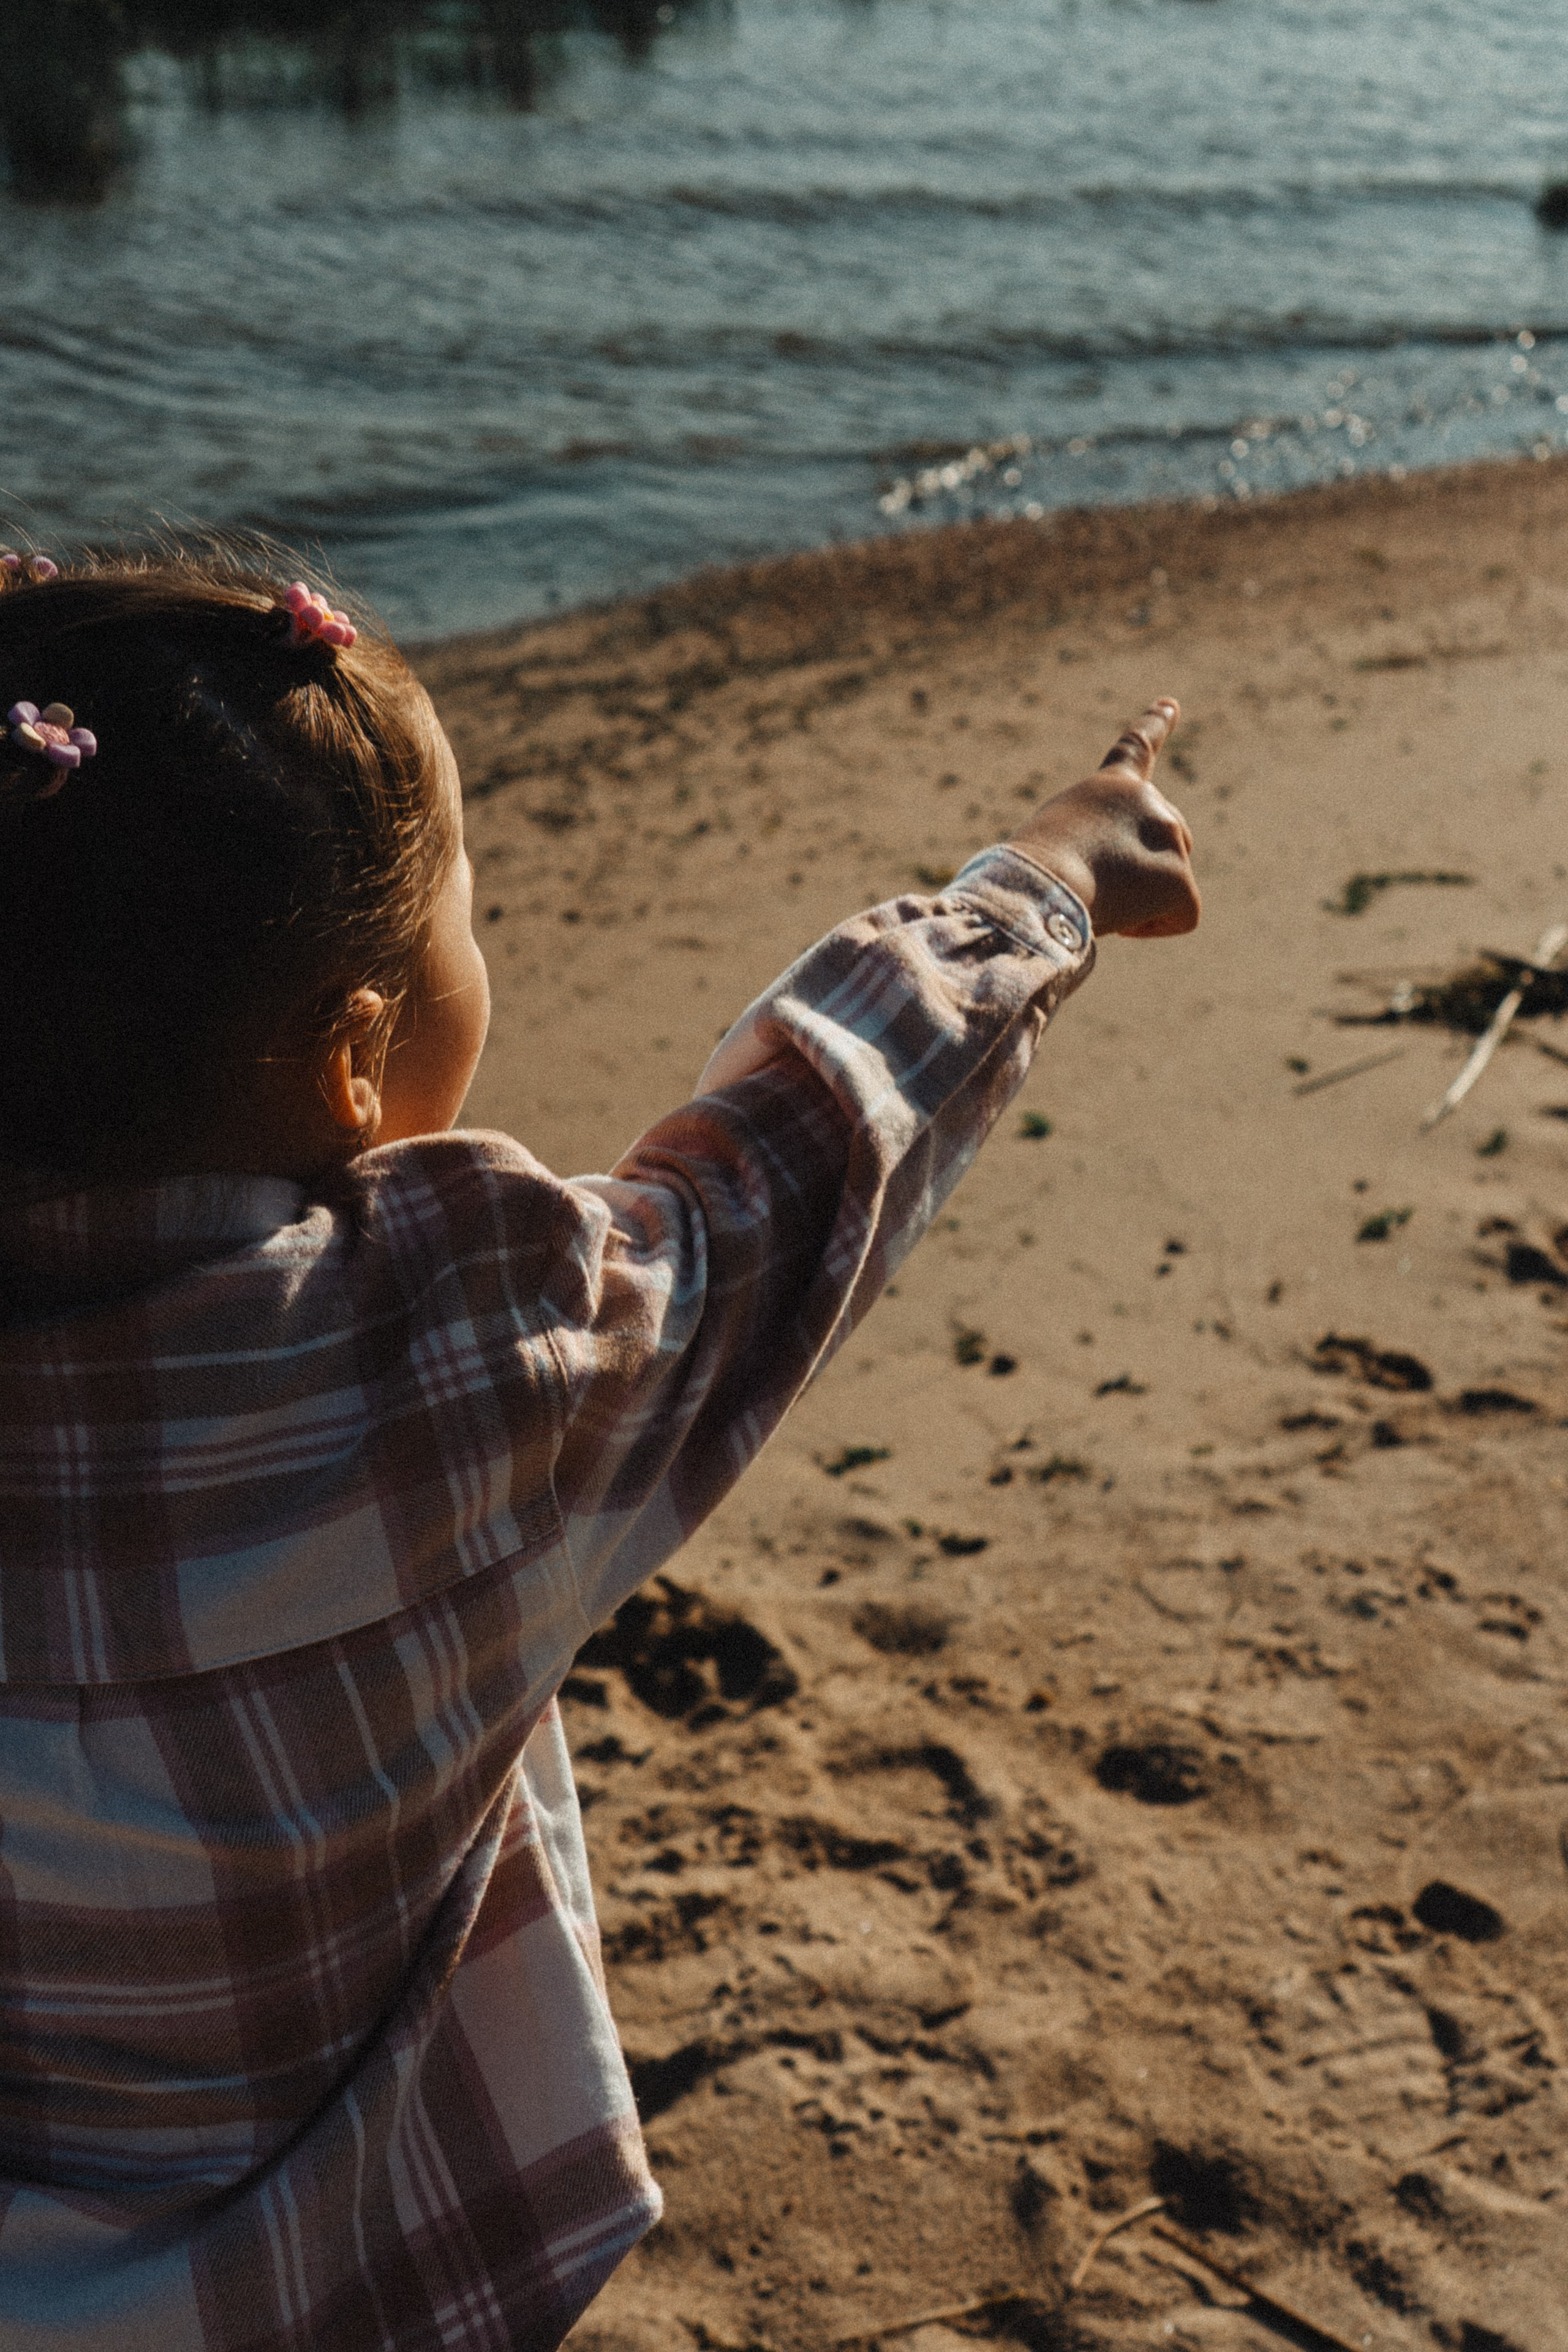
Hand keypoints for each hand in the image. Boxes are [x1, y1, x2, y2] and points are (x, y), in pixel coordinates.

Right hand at [1006, 697, 1199, 939]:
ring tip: (1098, 897)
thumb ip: (1094, 845)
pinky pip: (1180, 917)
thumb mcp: (1055, 842)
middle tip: (1098, 883)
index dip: (1155, 725)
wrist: (1039, 888)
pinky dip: (1150, 928)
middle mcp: (1149, 800)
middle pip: (1170, 843)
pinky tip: (1117, 921)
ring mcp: (1169, 835)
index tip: (1170, 704)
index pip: (1135, 748)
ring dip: (1137, 902)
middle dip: (1144, 872)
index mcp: (1110, 786)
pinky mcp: (1181, 878)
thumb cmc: (1027, 874)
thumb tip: (1115, 894)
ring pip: (1171, 886)